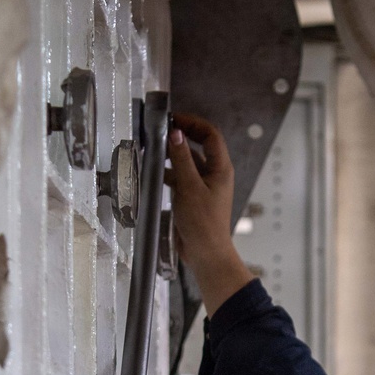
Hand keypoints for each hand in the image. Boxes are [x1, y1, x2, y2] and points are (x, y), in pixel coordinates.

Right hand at [167, 113, 253, 314]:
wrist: (206, 254)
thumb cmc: (204, 225)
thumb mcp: (189, 187)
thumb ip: (182, 159)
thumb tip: (176, 134)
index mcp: (221, 169)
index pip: (210, 135)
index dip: (193, 124)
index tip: (174, 120)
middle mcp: (214, 174)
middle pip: (198, 146)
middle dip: (180, 137)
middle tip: (160, 132)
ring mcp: (204, 186)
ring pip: (187, 162)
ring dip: (172, 155)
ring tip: (153, 150)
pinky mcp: (193, 197)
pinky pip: (181, 178)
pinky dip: (169, 173)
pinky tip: (154, 173)